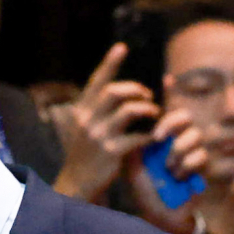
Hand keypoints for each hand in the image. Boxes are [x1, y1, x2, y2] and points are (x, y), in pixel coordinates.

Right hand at [50, 43, 160, 202]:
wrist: (77, 185)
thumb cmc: (87, 155)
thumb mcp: (86, 130)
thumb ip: (99, 112)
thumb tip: (122, 93)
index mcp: (81, 112)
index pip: (96, 82)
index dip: (109, 63)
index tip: (122, 47)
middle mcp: (87, 121)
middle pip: (114, 91)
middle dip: (136, 88)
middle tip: (148, 95)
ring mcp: (98, 136)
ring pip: (129, 110)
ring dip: (147, 109)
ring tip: (155, 113)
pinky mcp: (111, 152)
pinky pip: (138, 136)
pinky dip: (151, 135)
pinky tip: (155, 138)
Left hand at [124, 107, 205, 233]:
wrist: (156, 214)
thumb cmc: (143, 187)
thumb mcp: (132, 166)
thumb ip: (132, 145)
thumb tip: (133, 125)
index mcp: (163, 138)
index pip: (169, 116)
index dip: (166, 120)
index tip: (156, 137)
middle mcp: (180, 141)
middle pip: (187, 117)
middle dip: (174, 126)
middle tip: (160, 141)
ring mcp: (194, 153)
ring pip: (196, 136)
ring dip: (178, 151)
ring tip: (167, 169)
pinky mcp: (204, 169)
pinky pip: (201, 156)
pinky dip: (186, 167)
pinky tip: (177, 178)